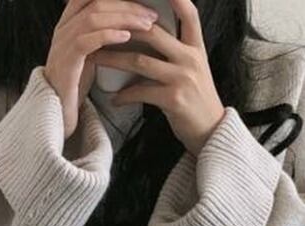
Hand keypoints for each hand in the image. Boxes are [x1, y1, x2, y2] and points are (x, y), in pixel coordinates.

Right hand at [43, 0, 159, 139]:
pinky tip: (126, 37)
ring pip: (93, 19)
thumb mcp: (90, 54)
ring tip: (145, 26)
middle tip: (151, 16)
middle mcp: (63, 29)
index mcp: (68, 24)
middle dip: (127, 6)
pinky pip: (86, 42)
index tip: (143, 5)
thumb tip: (130, 27)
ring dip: (123, 19)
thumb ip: (102, 36)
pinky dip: (108, 36)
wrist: (58, 113)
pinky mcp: (66, 63)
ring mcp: (62, 45)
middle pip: (96, 3)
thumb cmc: (77, 85)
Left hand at [89, 0, 224, 155]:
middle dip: (122, 28)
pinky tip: (114, 99)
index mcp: (196, 48)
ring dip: (112, 59)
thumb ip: (176, 52)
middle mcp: (191, 59)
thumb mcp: (193, 70)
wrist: (210, 132)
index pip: (189, 14)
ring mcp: (183, 78)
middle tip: (98, 27)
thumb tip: (147, 35)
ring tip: (94, 58)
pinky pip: (140, 92)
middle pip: (152, 32)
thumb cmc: (196, 101)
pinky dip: (124, 96)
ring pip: (139, 60)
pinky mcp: (174, 99)